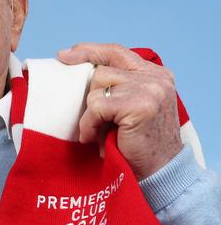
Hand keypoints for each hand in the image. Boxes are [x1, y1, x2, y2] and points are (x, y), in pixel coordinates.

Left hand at [58, 43, 182, 179]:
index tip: (64, 56)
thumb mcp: (130, 108)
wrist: (159, 172)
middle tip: (95, 122)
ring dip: (90, 114)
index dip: (88, 51)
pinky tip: (94, 138)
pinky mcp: (140, 105)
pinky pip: (97, 107)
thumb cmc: (138, 144)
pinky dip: (89, 124)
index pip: (116, 52)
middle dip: (90, 97)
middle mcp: (155, 78)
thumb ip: (117, 87)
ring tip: (97, 132)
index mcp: (155, 74)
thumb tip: (75, 69)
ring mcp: (149, 89)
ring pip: (97, 88)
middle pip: (101, 71)